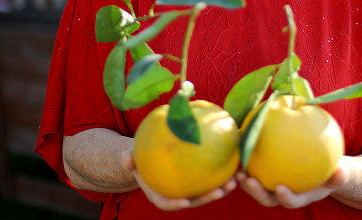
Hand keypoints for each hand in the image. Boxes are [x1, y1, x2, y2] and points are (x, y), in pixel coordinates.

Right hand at [122, 151, 236, 210]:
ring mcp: (189, 188)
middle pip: (193, 200)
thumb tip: (127, 158)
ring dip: (222, 188)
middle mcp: (177, 195)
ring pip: (207, 191)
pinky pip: (211, 177)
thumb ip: (129, 159)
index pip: (167, 203)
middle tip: (219, 191)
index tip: (184, 203)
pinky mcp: (199, 180)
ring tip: (234, 181)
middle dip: (207, 197)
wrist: (149, 156)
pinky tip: (234, 164)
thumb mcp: (131, 157)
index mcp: (159, 194)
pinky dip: (222, 173)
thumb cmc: (139, 158)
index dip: (175, 204)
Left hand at [236, 160, 349, 208]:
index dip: (285, 198)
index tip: (281, 189)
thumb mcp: (340, 173)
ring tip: (237, 169)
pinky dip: (247, 159)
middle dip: (255, 192)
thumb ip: (340, 175)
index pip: (290, 201)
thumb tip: (342, 170)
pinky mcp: (265, 173)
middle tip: (249, 180)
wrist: (322, 169)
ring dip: (244, 180)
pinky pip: (254, 167)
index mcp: (299, 196)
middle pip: (266, 197)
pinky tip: (242, 144)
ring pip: (255, 185)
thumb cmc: (331, 172)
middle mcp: (283, 193)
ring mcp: (272, 184)